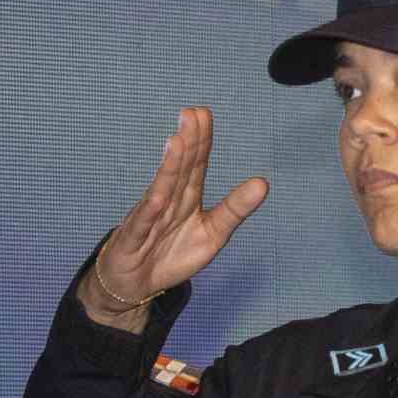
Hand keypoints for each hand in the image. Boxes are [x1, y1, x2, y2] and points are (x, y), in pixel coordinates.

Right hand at [77, 106, 268, 330]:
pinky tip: (159, 197)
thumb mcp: (213, 234)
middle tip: (192, 113)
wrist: (135, 284)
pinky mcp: (134, 240)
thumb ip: (235, 209)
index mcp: (186, 198)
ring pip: (161, 190)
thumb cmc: (172, 254)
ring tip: (176, 142)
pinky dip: (150, 212)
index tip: (204, 113)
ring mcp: (149, 219)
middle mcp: (167, 202)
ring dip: (169, 168)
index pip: (195, 165)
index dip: (201, 141)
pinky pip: (144, 225)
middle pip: (179, 170)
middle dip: (187, 143)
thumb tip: (263, 183)